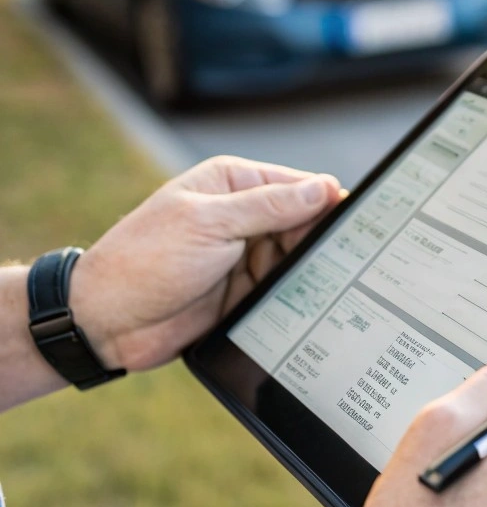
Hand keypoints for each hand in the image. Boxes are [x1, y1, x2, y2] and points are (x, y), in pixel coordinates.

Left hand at [72, 155, 341, 371]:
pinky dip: (297, 297)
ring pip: (297, 260)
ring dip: (311, 272)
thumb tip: (323, 189)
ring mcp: (242, 257)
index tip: (360, 221)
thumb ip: (270, 206)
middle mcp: (240, 217)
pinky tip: (315, 305)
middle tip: (353, 259)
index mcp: (232, 184)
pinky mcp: (242, 294)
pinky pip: (282, 291)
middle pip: (303, 224)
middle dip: (323, 240)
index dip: (329, 201)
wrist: (106, 322)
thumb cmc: (145, 261)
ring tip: (335, 285)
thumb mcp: (211, 224)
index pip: (297, 185)